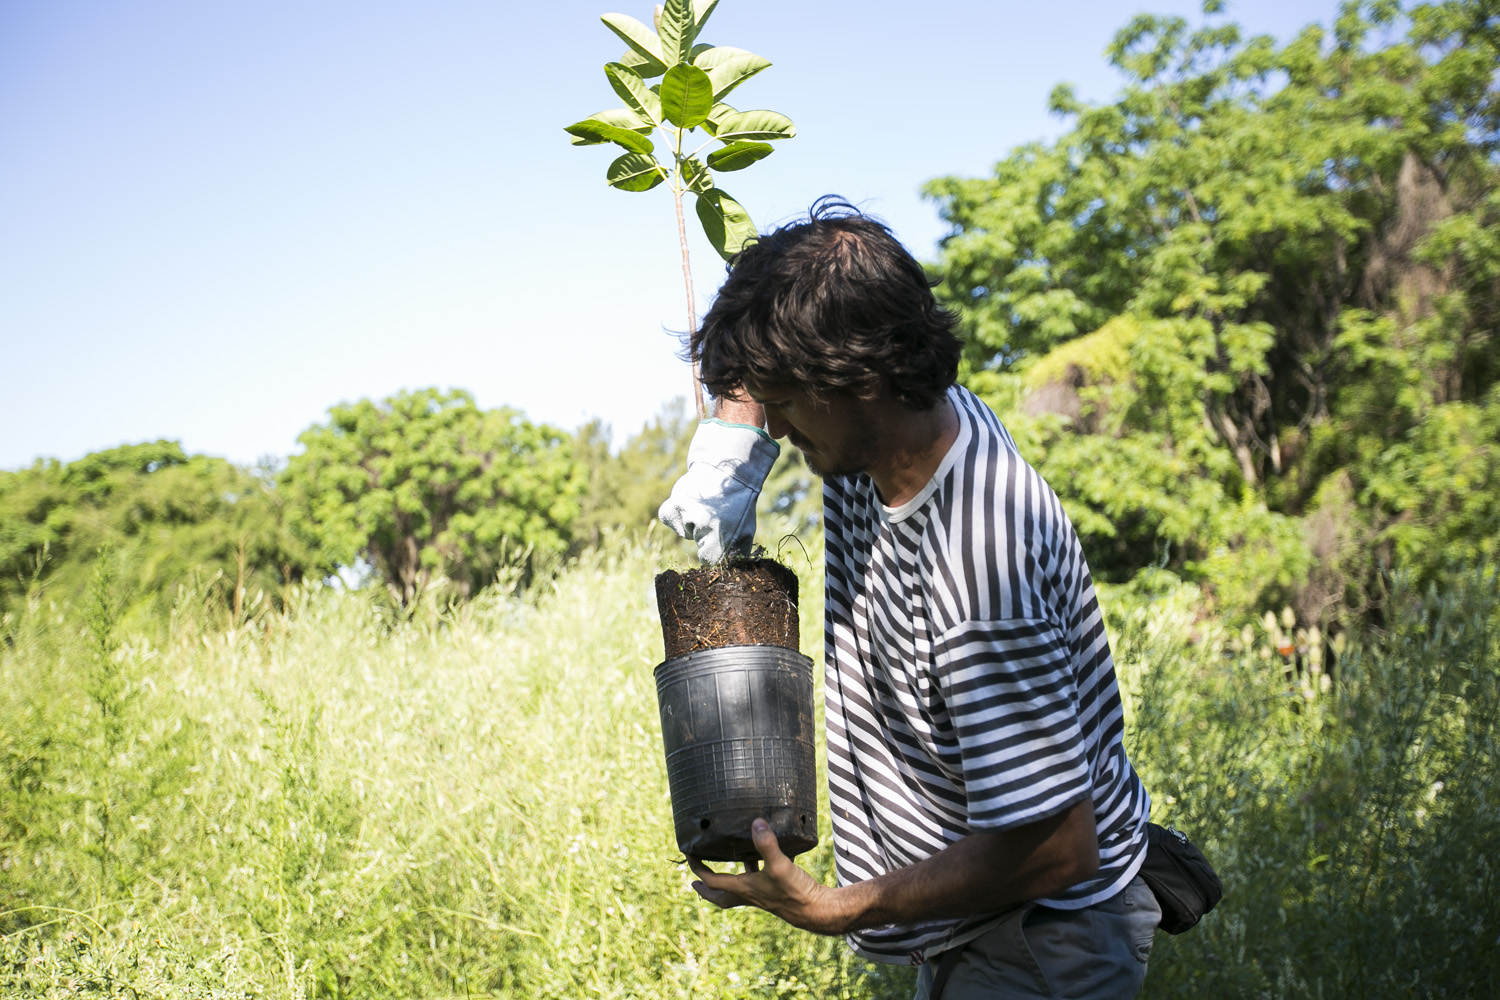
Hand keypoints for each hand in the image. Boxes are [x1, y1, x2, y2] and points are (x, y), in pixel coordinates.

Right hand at [658, 419, 778, 562]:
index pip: (709, 561)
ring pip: (686, 532)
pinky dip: (678, 516)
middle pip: (698, 546)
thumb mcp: (747, 530)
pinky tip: (690, 505)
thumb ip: (739, 555)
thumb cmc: (738, 505)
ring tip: (706, 506)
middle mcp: (703, 525)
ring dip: (694, 524)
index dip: (714, 554)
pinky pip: (672, 521)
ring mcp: (686, 514)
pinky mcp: (672, 506)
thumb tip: (733, 572)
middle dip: (706, 537)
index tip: (718, 544)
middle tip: (717, 517)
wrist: (725, 471)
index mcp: (723, 535)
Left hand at [687, 819, 847, 934]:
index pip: (712, 880)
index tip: (688, 854)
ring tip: (725, 864)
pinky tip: (763, 855)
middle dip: (706, 888)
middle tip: (695, 882)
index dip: (698, 868)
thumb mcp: (780, 866)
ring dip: (729, 880)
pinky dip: (756, 870)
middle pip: (720, 895)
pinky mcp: (776, 891)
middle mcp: (750, 893)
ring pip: (738, 890)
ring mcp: (762, 894)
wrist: (816, 910)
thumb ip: (767, 845)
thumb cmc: (795, 892)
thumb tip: (756, 823)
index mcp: (744, 889)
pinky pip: (759, 880)